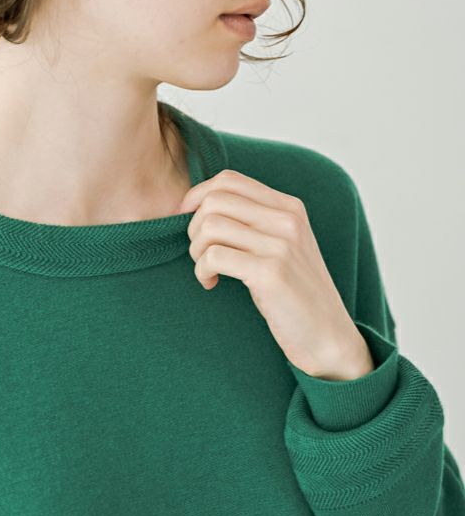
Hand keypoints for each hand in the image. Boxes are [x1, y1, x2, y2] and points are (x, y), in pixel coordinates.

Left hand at [178, 169, 373, 379]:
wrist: (327, 336)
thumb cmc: (294, 294)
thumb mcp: (281, 246)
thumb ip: (253, 222)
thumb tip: (197, 206)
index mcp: (289, 207)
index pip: (229, 180)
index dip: (197, 197)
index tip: (188, 222)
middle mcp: (287, 220)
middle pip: (214, 199)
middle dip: (193, 227)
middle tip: (201, 253)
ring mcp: (281, 245)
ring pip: (210, 225)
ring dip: (196, 250)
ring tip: (207, 270)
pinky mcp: (271, 273)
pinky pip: (214, 256)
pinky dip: (202, 270)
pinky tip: (211, 283)